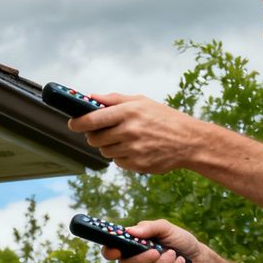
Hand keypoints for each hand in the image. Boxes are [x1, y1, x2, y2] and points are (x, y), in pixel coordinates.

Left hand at [71, 93, 202, 173]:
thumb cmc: (165, 118)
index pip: (92, 119)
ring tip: (126, 138)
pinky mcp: (137, 164)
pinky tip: (136, 148)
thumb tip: (91, 97)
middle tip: (102, 131)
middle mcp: (128, 131)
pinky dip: (122, 156)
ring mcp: (133, 149)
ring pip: (105, 151)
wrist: (189, 141)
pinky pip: (118, 161)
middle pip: (94, 138)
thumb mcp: (141, 101)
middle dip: (94, 135)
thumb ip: (114, 99)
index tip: (72, 123)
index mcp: (128, 112)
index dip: (77, 122)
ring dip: (109, 145)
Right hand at [100, 219, 203, 262]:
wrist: (198, 259)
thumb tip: (130, 231)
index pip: (111, 249)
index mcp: (132, 243)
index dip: (109, 251)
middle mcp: (134, 259)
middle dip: (144, 260)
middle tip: (159, 252)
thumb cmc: (180, 240)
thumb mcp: (167, 228)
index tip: (117, 251)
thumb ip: (149, 227)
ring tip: (176, 257)